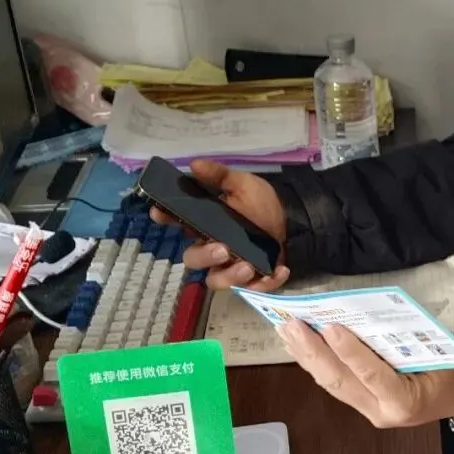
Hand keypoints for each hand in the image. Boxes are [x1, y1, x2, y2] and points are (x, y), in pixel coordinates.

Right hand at [149, 158, 290, 291]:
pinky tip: (279, 270)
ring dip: (230, 277)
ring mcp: (230, 265)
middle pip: (193, 260)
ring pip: (216, 280)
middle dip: (204, 257)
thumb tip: (196, 164)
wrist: (293, 218)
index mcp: (205, 223)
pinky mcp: (252, 279)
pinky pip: (253, 289)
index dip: (165, 218)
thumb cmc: (260, 203)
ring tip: (248, 267)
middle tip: (223, 249)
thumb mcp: (242, 184)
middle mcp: (212, 247)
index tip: (160, 213)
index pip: (177, 222)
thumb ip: (220, 176)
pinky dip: (266, 283)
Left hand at [276, 319, 453, 427]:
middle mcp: (381, 412)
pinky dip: (315, 364)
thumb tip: (363, 317)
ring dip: (306, 357)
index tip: (331, 327)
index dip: (350, 352)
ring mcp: (370, 412)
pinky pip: (335, 385)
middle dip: (312, 352)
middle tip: (291, 325)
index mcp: (405, 401)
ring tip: (286, 332)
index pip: (372, 375)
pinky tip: (299, 347)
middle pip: (340, 382)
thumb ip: (403, 342)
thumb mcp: (439, 354)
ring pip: (331, 385)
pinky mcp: (363, 407)